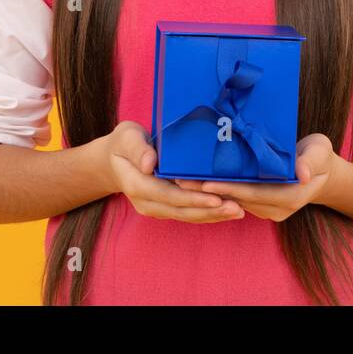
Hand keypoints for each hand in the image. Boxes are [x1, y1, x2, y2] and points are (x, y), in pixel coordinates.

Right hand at [101, 120, 245, 223]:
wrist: (114, 160)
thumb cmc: (124, 143)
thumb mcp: (127, 137)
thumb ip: (138, 149)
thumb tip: (149, 164)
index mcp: (136, 185)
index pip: (168, 195)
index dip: (193, 198)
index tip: (215, 198)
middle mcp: (146, 202)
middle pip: (181, 210)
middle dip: (210, 211)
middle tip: (236, 208)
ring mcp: (155, 207)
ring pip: (186, 216)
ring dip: (213, 216)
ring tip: (238, 212)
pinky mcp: (165, 207)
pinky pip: (187, 213)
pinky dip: (207, 213)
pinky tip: (227, 211)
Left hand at [173, 133, 341, 222]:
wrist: (322, 172)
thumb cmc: (319, 157)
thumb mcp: (320, 152)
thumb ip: (309, 161)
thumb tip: (301, 173)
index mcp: (291, 197)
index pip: (255, 194)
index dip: (230, 189)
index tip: (206, 184)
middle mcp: (276, 209)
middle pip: (238, 200)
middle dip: (209, 192)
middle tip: (180, 181)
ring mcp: (266, 210)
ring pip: (233, 202)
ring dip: (207, 193)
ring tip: (181, 180)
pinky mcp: (258, 206)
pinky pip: (235, 199)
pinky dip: (216, 191)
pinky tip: (195, 181)